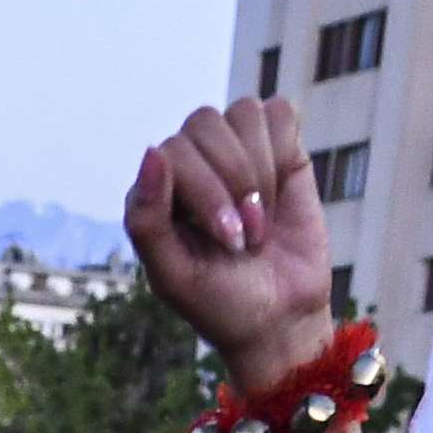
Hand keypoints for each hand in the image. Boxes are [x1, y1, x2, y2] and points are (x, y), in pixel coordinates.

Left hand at [124, 99, 333, 382]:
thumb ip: (148, 221)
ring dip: (261, 171)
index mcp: (157, 189)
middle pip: (205, 123)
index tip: (230, 241)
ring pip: (243, 112)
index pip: (173, 150)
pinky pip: (279, 113)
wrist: (282, 320)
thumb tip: (152, 151)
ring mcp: (234, 150)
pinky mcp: (279, 147)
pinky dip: (284, 151)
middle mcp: (191, 160)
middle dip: (235, 183)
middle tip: (248, 238)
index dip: (208, 192)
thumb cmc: (221, 303)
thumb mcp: (174, 276)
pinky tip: (282, 192)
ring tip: (264, 220)